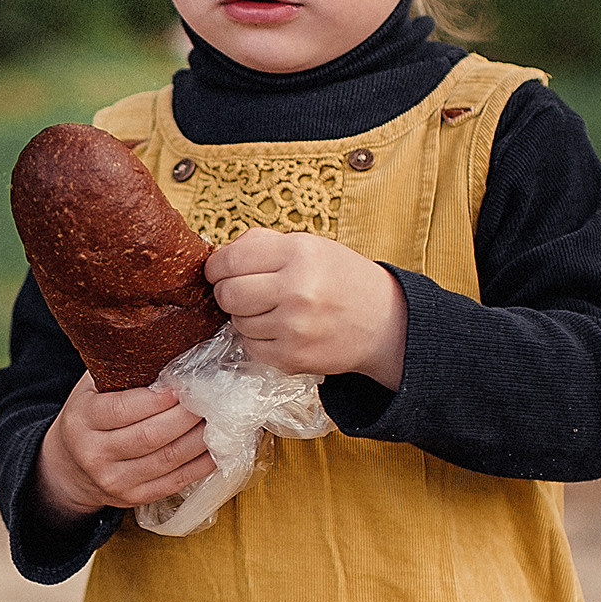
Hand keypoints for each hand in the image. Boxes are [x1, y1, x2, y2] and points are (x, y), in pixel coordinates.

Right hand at [36, 375, 216, 517]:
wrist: (70, 467)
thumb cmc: (88, 417)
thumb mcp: (90, 390)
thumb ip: (120, 373)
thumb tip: (168, 347)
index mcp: (83, 420)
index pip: (123, 409)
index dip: (157, 399)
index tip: (182, 383)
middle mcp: (95, 454)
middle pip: (151, 436)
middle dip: (187, 415)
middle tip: (210, 397)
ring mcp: (115, 481)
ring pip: (169, 459)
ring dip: (201, 438)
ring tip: (219, 418)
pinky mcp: (135, 498)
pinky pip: (176, 481)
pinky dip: (202, 464)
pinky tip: (216, 446)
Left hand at [205, 231, 408, 386]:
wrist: (384, 321)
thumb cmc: (342, 279)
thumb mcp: (310, 246)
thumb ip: (262, 244)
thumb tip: (219, 255)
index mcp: (299, 253)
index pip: (230, 260)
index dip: (216, 267)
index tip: (219, 271)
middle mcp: (296, 289)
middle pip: (227, 293)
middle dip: (227, 292)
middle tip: (244, 291)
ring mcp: (294, 327)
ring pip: (237, 322)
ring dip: (246, 316)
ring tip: (272, 309)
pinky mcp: (292, 357)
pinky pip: (250, 346)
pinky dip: (258, 338)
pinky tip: (280, 329)